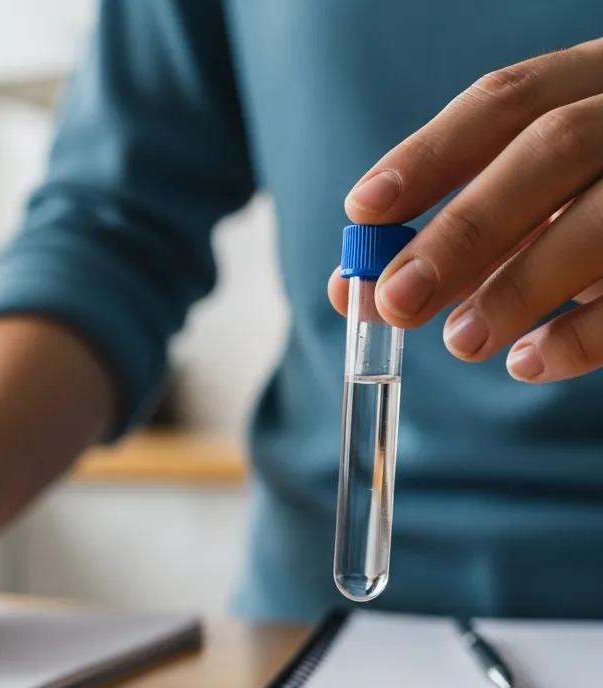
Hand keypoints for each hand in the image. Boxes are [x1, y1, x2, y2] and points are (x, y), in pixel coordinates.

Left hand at [328, 38, 602, 382]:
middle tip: (398, 300)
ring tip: (461, 341)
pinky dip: (583, 334)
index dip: (429, 155)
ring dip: (519, 286)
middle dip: (464, 229)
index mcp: (589, 83)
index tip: (363, 209)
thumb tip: (350, 288)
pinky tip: (528, 363)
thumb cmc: (591, 212)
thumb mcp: (529, 206)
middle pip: (552, 149)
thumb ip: (450, 234)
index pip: (505, 102)